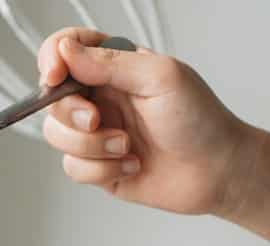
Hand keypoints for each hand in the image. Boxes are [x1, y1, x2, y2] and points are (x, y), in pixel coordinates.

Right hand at [36, 28, 257, 215]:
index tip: (55, 75)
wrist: (218, 171)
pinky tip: (132, 165)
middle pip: (53, 98)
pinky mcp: (99, 166)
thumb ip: (110, 62)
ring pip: (57, 135)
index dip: (51, 59)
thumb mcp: (160, 77)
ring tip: (127, 147)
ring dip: (91, 146)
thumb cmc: (200, 119)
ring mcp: (98, 133)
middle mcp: (102, 97)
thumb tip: (66, 51)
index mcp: (115, 66)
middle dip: (73, 113)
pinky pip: (73, 167)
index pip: (66, 49)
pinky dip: (101, 170)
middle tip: (100, 120)